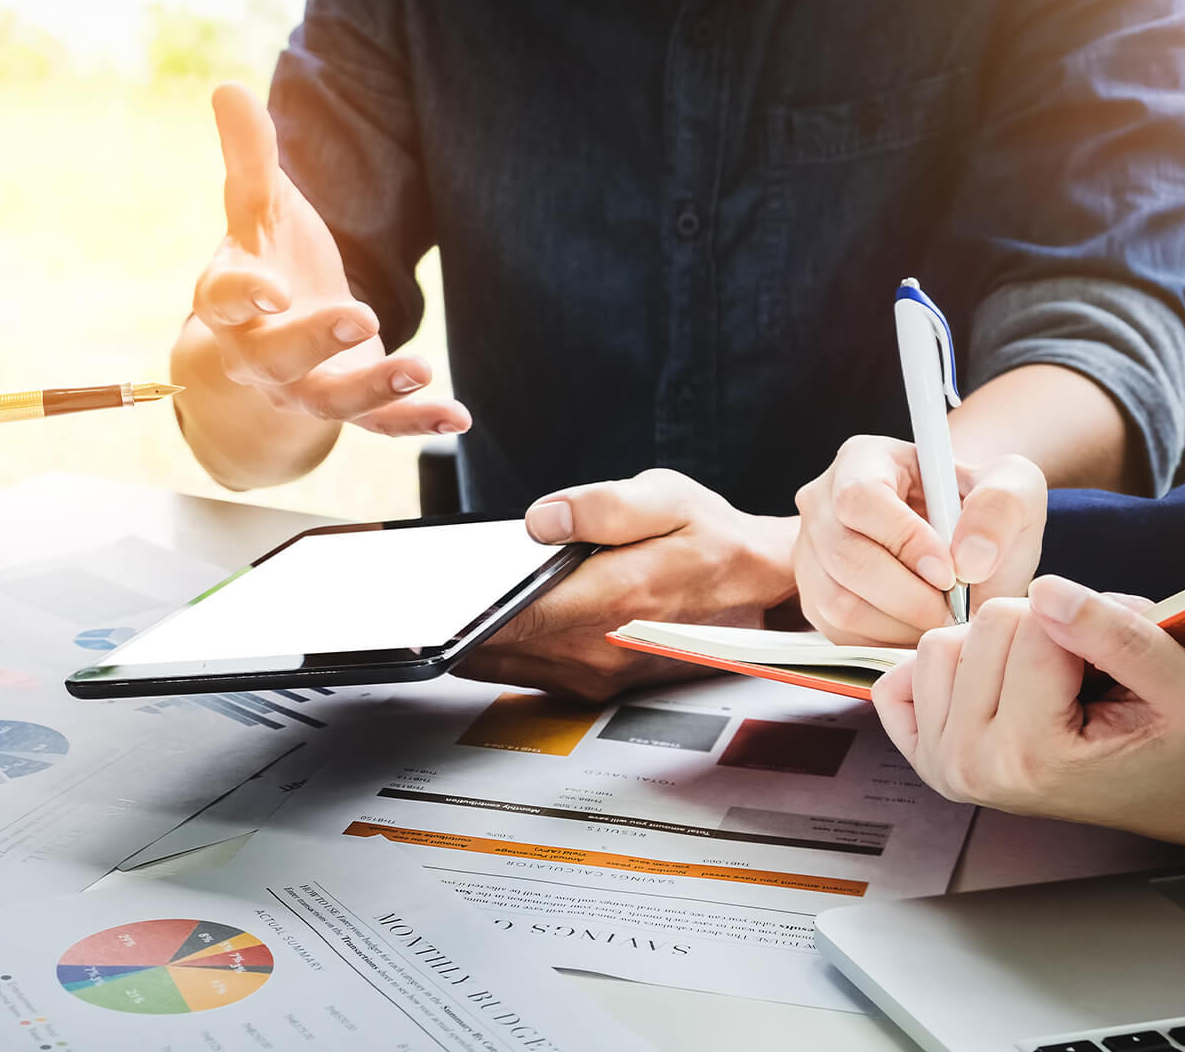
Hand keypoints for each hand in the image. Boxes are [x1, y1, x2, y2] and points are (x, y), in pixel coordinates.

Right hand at [188, 82, 468, 436]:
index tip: (271, 290)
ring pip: (331, 400)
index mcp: (228, 300)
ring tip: (420, 368)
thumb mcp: (259, 206)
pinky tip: (459, 417)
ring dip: (375, 389)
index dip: (245, 294)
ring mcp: (303, 385)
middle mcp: (258, 354)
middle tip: (359, 316)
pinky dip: (417, 422)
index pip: (227, 298)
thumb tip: (227, 87)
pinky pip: (378, 424)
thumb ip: (249, 155)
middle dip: (314, 341)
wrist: (273, 332)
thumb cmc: (266, 256)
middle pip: (276, 358)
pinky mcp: (347, 403)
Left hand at [459, 469, 798, 699]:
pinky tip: (486, 621)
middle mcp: (599, 649)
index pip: (512, 618)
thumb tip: (541, 520)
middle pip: (496, 648)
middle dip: (457, 624)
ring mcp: (597, 674)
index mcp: (612, 600)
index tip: (428, 598)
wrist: (761, 590)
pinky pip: (526, 673)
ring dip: (472, 641)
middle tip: (423, 595)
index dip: (462, 611)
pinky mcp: (596, 685)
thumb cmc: (713, 541)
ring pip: (505, 667)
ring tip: (446, 604)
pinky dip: (498, 652)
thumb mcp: (666, 498)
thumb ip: (602, 507)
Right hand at [794, 435, 1045, 646]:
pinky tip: (919, 628)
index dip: (904, 539)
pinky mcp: (812, 598)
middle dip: (906, 595)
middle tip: (954, 610)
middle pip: (844, 556)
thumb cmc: (983, 509)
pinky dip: (885, 641)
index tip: (951, 572)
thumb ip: (1002, 506)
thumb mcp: (1014, 486)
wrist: (963, 544)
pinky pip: (837, 632)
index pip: (861, 497)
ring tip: (941, 619)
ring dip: (898, 623)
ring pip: (836, 601)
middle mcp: (821, 503)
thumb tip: (968, 559)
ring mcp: (808, 553)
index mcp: (862, 460)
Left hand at [872, 577, 1184, 846]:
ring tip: (1042, 682)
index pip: (1032, 624)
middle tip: (1080, 672)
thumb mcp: (1181, 684)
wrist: (1169, 793)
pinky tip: (992, 687)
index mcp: (1031, 755)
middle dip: (1038, 629)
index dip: (1082, 621)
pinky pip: (899, 677)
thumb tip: (1046, 591)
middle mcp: (972, 766)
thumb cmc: (1178, 743)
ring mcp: (940, 764)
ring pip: (938, 644)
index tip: (1110, 660)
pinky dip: (947, 669)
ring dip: (992, 646)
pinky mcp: (921, 755)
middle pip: (982, 627)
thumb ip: (1116, 634)